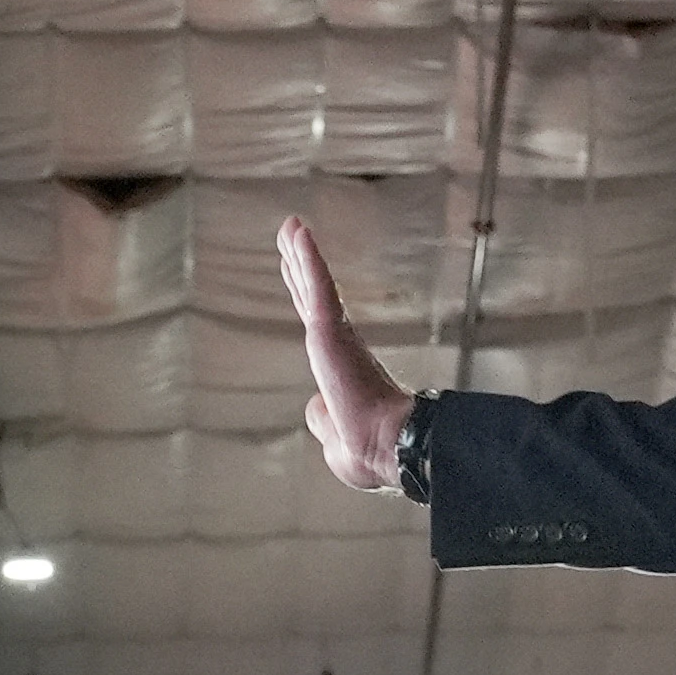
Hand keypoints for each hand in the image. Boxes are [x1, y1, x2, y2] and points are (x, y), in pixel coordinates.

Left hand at [279, 220, 409, 496]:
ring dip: (301, 252)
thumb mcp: (333, 437)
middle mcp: (339, 346)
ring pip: (313, 285)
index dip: (304, 292)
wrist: (386, 448)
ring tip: (290, 223)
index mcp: (340, 368)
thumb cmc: (366, 450)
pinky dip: (309, 259)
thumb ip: (321, 419)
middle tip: (291, 230)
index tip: (295, 266)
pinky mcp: (333, 331)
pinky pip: (318, 288)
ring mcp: (335, 336)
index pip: (317, 321)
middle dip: (300, 262)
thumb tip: (315, 408)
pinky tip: (298, 232)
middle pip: (312, 294)